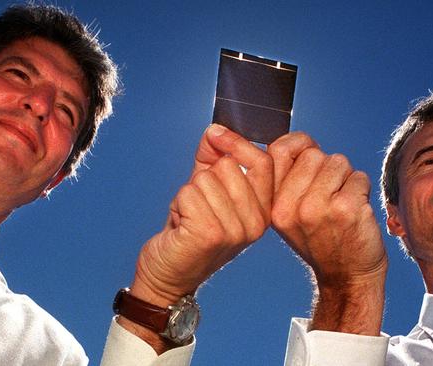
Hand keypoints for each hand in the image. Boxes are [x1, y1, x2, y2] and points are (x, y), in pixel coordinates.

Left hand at [121, 124, 272, 350]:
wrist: (169, 275)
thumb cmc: (189, 233)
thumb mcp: (208, 191)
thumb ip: (214, 158)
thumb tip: (215, 130)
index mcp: (264, 211)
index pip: (264, 162)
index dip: (237, 142)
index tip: (216, 134)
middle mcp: (256, 223)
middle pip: (229, 166)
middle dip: (204, 178)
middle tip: (199, 206)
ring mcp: (236, 230)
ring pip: (205, 179)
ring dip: (188, 194)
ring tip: (190, 218)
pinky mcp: (211, 234)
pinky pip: (188, 193)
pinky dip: (177, 204)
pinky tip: (181, 225)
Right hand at [268, 132, 386, 334]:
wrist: (347, 277)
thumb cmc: (323, 240)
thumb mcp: (292, 215)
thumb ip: (289, 179)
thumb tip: (300, 140)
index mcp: (274, 206)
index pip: (280, 150)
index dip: (298, 145)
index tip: (308, 155)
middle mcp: (292, 207)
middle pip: (313, 154)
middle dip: (327, 167)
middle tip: (330, 195)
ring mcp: (319, 208)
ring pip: (338, 162)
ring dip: (346, 179)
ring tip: (342, 204)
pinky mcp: (347, 209)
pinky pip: (359, 177)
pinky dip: (362, 190)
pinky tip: (356, 212)